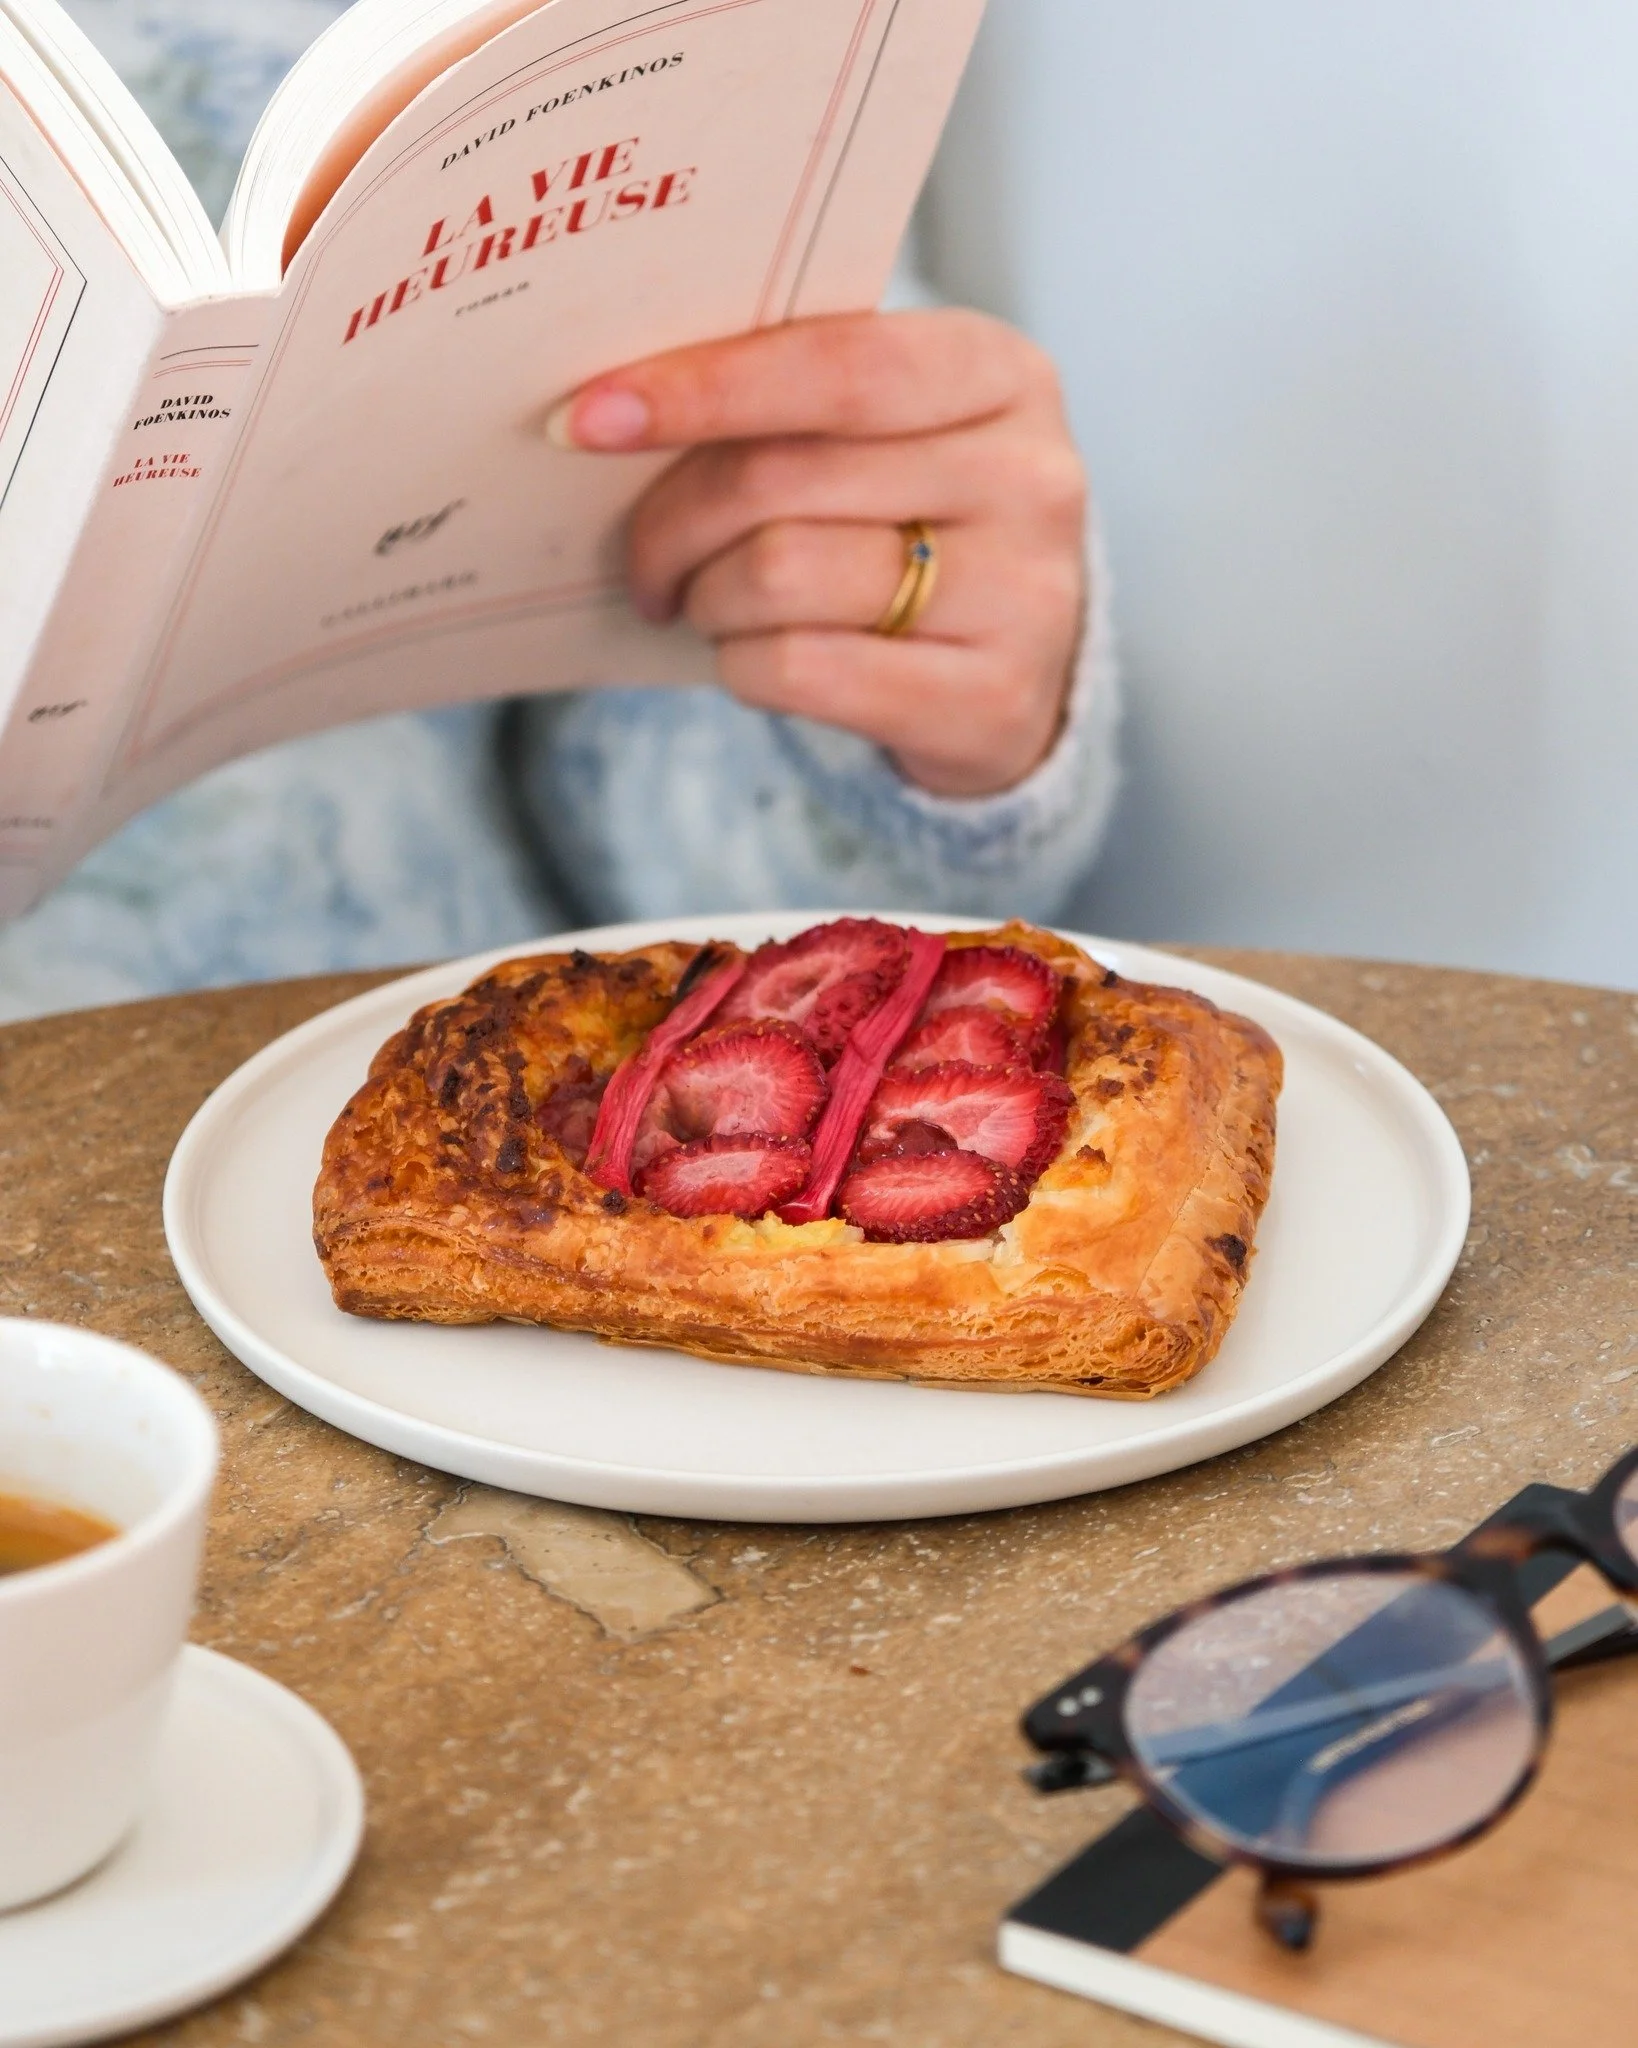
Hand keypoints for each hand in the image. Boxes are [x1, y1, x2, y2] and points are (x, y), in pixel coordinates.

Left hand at [544, 309, 1087, 797]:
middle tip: (640, 560)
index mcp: (998, 373)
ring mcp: (1024, 596)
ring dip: (707, 598)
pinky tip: (748, 657)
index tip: (590, 417)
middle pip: (782, 479)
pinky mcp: (991, 701)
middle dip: (673, 521)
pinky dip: (742, 665)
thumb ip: (793, 400)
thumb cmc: (915, 527)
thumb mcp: (886, 437)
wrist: (1013, 672)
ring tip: (704, 606)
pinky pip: (801, 670)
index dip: (702, 387)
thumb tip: (619, 405)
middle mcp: (1029, 476)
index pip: (831, 364)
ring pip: (781, 576)